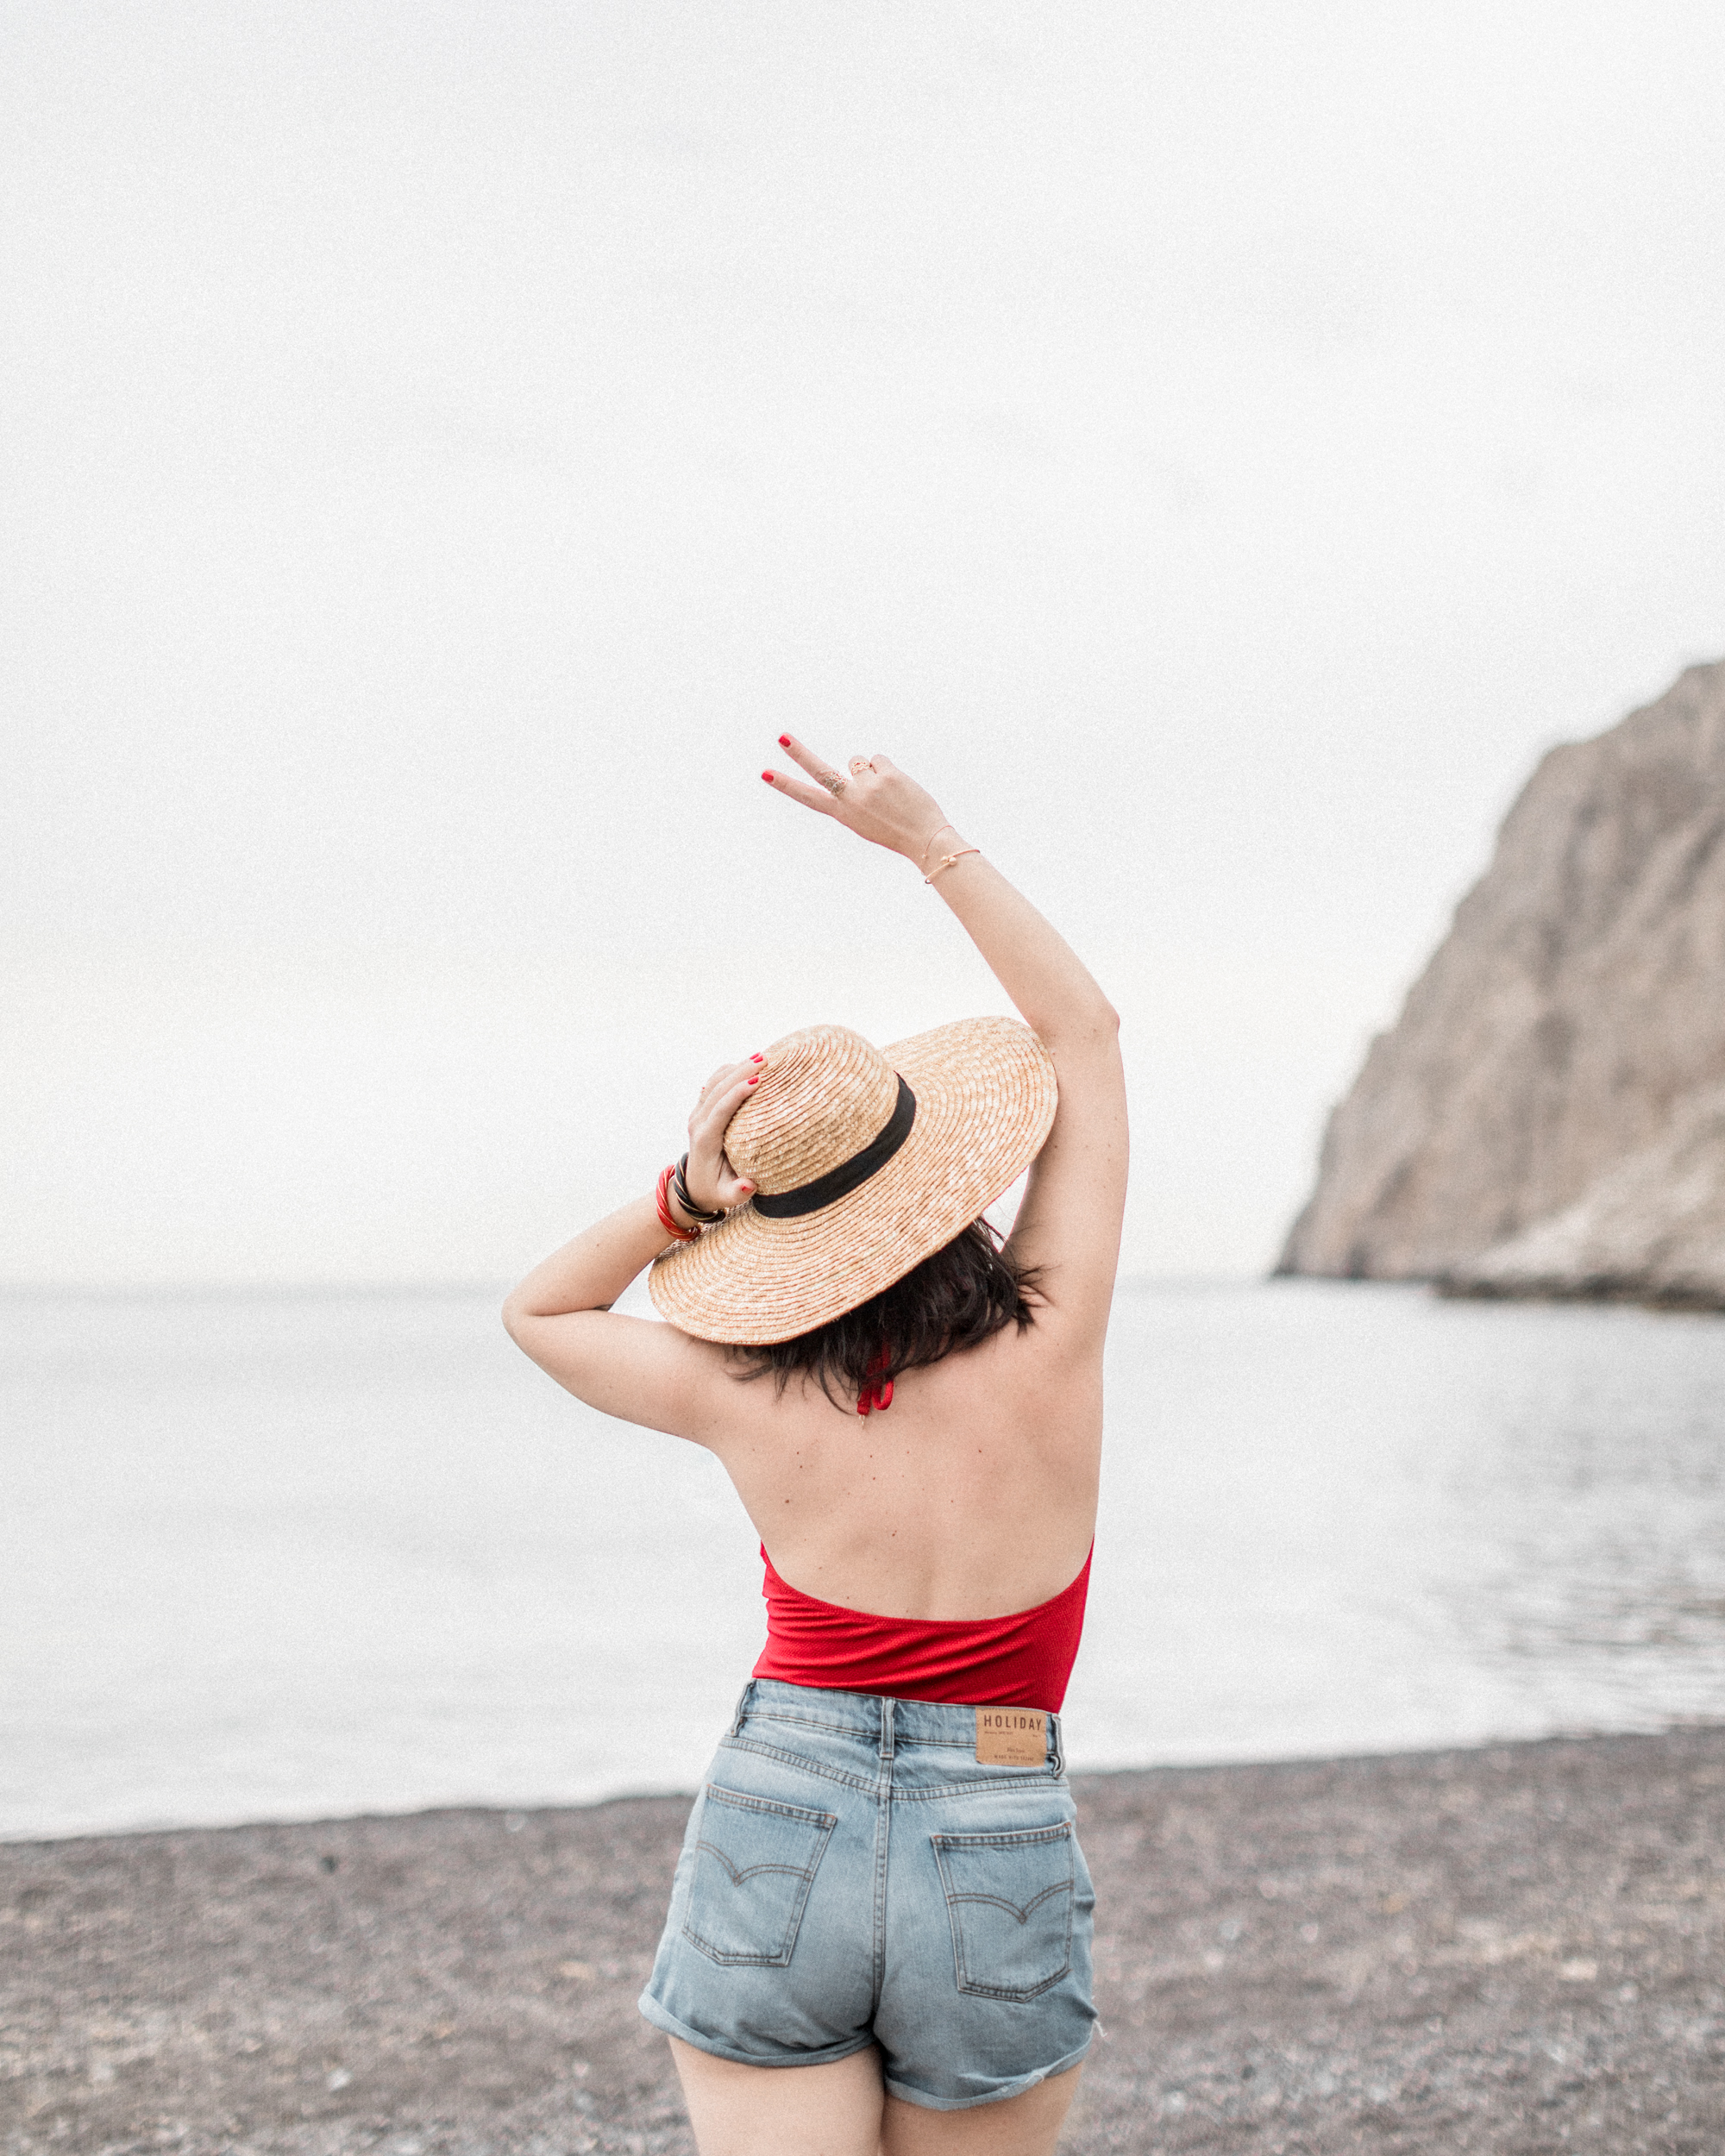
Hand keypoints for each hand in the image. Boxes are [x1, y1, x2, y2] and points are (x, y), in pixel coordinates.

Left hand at [676, 1056, 763, 1219]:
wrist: (693, 1187)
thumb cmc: (716, 1191)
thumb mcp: (727, 1197)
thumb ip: (738, 1193)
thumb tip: (748, 1184)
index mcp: (704, 1140)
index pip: (720, 1110)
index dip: (737, 1093)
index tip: (757, 1080)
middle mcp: (698, 1123)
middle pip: (717, 1090)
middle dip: (740, 1072)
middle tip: (765, 1060)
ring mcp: (698, 1114)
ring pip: (714, 1083)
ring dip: (736, 1068)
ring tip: (760, 1057)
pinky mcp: (702, 1111)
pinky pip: (713, 1084)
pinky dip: (729, 1072)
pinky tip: (746, 1064)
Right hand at [763, 735, 958, 867]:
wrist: (925, 838)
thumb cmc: (895, 831)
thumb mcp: (866, 820)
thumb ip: (854, 795)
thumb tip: (856, 764)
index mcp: (842, 814)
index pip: (807, 797)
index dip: (785, 785)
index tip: (765, 773)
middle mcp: (850, 799)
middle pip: (819, 770)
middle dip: (798, 753)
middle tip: (781, 737)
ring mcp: (867, 785)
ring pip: (859, 762)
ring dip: (870, 771)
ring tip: (886, 793)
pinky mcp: (885, 773)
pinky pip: (878, 759)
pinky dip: (887, 769)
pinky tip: (897, 787)